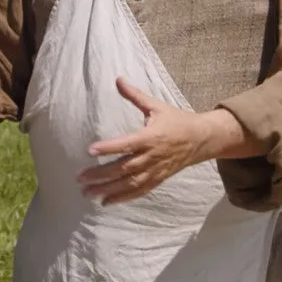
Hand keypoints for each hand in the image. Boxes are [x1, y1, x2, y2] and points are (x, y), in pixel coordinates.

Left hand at [78, 78, 215, 205]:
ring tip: (88, 193)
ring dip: (108, 190)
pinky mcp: (158, 179)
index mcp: (151, 137)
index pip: (127, 144)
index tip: (90, 150)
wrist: (201, 139)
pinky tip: (106, 202)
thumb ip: (135, 95)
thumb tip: (118, 79)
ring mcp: (156, 170)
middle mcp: (152, 156)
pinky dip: (123, 198)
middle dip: (101, 174)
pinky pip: (139, 191)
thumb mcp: (156, 106)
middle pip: (124, 168)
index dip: (108, 148)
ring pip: (129, 183)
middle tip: (80, 178)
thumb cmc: (177, 120)